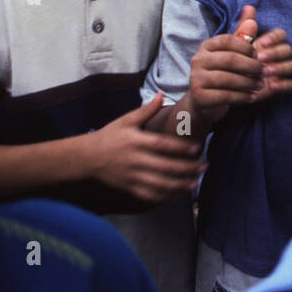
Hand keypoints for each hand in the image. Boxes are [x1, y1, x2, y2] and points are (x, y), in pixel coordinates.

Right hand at [86, 94, 204, 204]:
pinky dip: (165, 197)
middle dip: (187, 169)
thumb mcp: (125, 121)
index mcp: (136, 142)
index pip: (162, 145)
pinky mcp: (129, 188)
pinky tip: (178, 194)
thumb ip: (146, 110)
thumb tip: (162, 94)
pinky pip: (150, 196)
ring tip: (196, 183)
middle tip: (205, 167)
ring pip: (160, 185)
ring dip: (180, 185)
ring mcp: (132, 176)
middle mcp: (136, 160)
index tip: (197, 148)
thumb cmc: (109, 136)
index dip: (181, 148)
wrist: (86, 158)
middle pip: (166, 167)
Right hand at [190, 5, 291, 125]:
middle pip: (230, 59)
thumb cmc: (222, 73)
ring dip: (248, 82)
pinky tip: (252, 97)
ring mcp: (196, 78)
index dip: (247, 47)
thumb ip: (242, 34)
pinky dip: (242, 96)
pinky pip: (225, 96)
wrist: (204, 102)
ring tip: (260, 84)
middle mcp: (198, 59)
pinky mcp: (199, 96)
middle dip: (251, 66)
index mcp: (207, 46)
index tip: (259, 55)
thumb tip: (251, 9)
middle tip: (264, 71)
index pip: (229, 40)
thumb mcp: (232, 52)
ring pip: (228, 79)